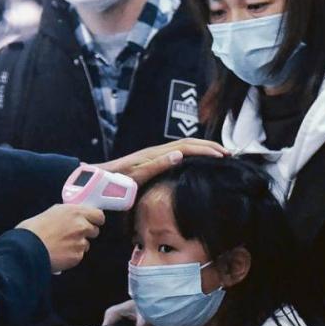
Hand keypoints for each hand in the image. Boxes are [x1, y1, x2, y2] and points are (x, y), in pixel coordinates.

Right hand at [17, 204, 103, 272]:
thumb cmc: (33, 230)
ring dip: (77, 245)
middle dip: (86, 233)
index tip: (90, 222)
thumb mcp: (51, 213)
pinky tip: (60, 253)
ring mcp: (81, 242)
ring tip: (61, 245)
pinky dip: (71, 255)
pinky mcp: (77, 256)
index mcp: (75, 212)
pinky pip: (79, 255)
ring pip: (86, 244)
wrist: (27, 249)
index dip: (94, 220)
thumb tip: (73, 216)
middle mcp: (81, 226)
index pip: (98, 215)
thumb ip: (67, 214)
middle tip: (72, 235)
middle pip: (94, 230)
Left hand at [97, 139, 227, 186]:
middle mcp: (156, 151)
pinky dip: (193, 154)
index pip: (187, 147)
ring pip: (185, 146)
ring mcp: (154, 155)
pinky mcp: (152, 161)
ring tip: (219, 155)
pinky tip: (198, 161)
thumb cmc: (115, 182)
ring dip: (203, 149)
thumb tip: (180, 154)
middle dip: (209, 146)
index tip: (222, 155)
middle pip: (189, 143)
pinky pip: (178, 153)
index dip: (206, 150)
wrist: (97, 180)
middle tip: (228, 153)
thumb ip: (157, 165)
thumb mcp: (135, 176)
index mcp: (155, 154)